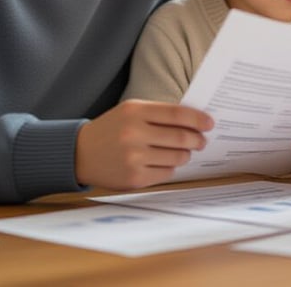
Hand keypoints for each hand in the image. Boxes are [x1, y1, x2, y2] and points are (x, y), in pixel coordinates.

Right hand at [75, 99, 212, 189]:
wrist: (80, 153)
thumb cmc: (111, 129)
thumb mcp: (130, 112)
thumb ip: (159, 114)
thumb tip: (194, 122)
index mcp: (135, 112)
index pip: (177, 114)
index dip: (198, 119)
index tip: (210, 123)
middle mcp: (134, 134)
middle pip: (181, 138)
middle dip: (197, 139)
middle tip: (201, 141)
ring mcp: (134, 158)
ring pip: (176, 157)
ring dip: (185, 154)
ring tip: (184, 151)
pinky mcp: (134, 178)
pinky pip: (166, 173)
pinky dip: (171, 167)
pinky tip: (165, 162)